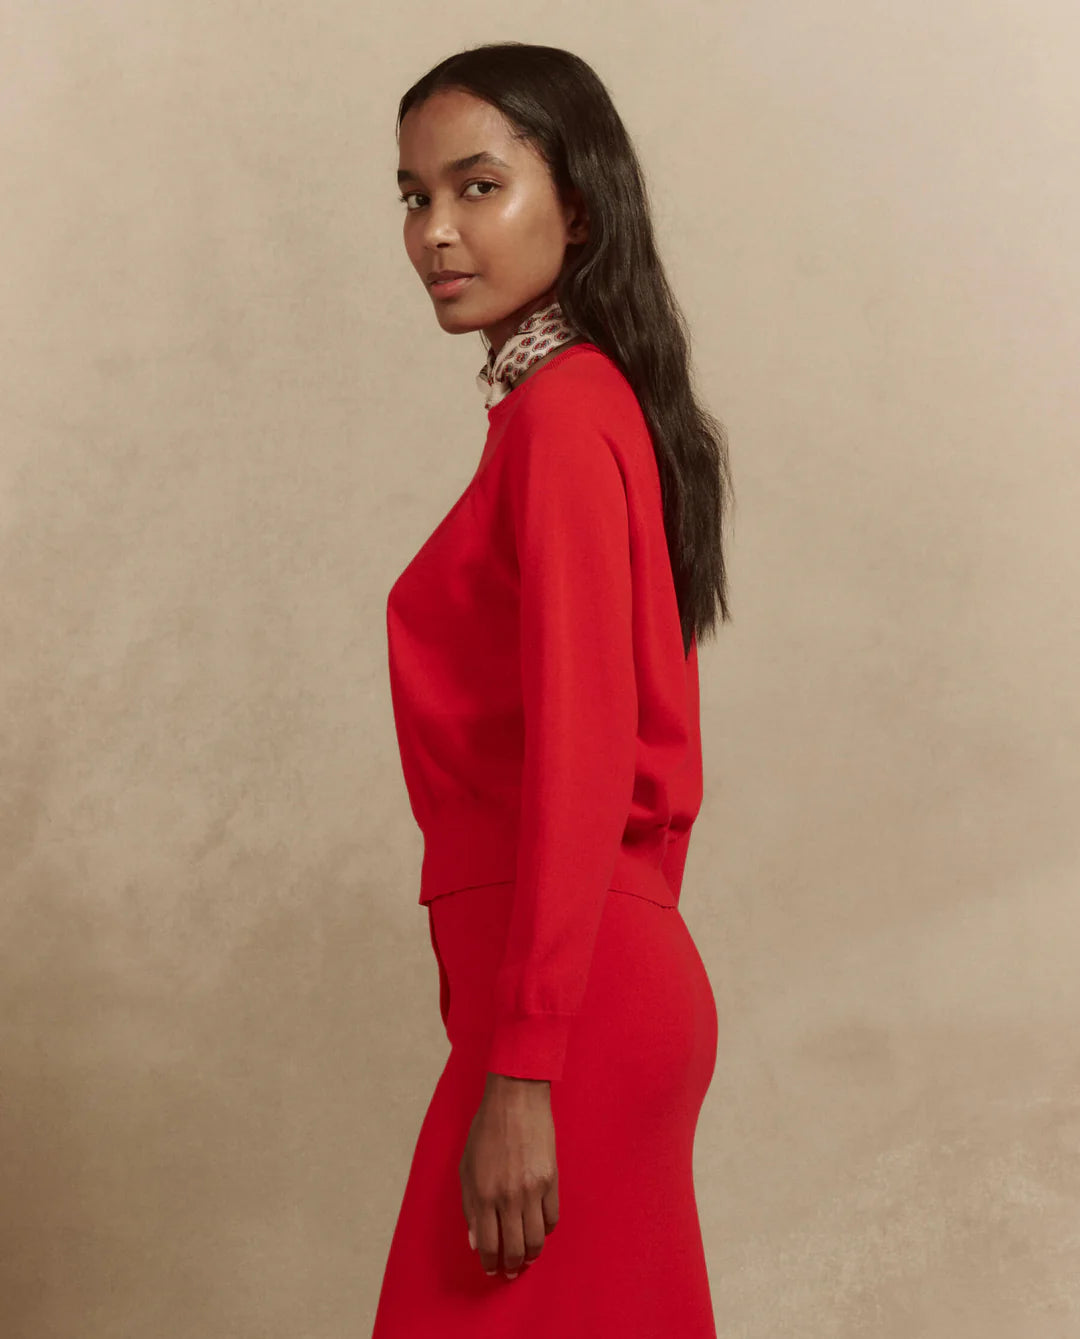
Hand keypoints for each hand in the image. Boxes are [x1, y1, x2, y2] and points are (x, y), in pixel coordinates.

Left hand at [459, 1071, 558, 1279]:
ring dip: (532, 1255)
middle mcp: (509, 1197)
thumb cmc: (486, 1129)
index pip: (487, 1244)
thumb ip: (470, 1205)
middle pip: (515, 1248)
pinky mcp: (552, 1180)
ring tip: (527, 1258)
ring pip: (537, 1239)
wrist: (516, 1099)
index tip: (491, 1269)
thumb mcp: (466, 1166)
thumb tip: (474, 1240)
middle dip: (512, 1266)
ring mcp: (533, 1190)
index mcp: (484, 1194)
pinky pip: (553, 1218)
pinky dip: (546, 1231)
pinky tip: (539, 1231)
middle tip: (511, 1271)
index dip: (489, 1262)